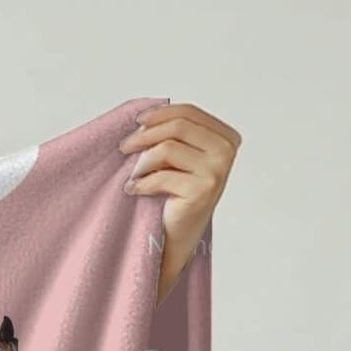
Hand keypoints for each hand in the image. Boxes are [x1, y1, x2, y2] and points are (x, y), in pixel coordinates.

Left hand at [119, 103, 238, 303]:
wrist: (175, 238)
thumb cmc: (174, 196)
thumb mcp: (179, 158)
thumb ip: (174, 133)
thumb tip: (143, 113)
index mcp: (226, 137)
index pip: (189, 112)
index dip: (158, 114)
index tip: (135, 123)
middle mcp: (227, 151)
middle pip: (178, 125)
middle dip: (144, 134)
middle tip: (123, 147)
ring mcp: (218, 171)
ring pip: (167, 148)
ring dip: (141, 161)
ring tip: (132, 174)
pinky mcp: (203, 190)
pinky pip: (161, 174)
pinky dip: (141, 182)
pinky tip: (133, 190)